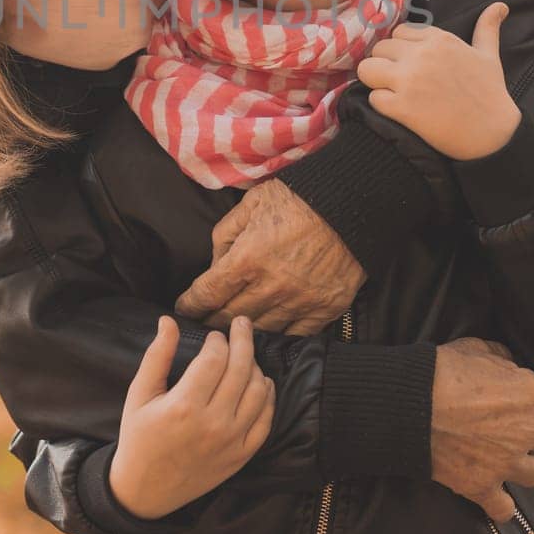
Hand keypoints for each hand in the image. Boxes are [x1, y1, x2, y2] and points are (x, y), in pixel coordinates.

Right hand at [109, 316, 275, 519]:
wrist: (145, 491)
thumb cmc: (138, 438)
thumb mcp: (139, 395)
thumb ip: (156, 355)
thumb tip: (168, 320)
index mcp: (184, 406)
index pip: (215, 359)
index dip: (218, 339)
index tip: (214, 334)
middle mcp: (213, 424)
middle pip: (241, 369)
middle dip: (244, 339)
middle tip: (242, 323)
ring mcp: (231, 442)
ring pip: (258, 392)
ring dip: (256, 366)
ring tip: (247, 355)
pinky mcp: (241, 456)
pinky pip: (266, 421)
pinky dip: (268, 397)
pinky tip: (262, 383)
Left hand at [175, 179, 364, 333]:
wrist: (350, 202)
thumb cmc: (297, 198)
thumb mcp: (250, 205)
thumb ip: (225, 236)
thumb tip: (215, 265)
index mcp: (248, 258)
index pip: (208, 293)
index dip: (190, 305)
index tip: (183, 309)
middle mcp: (271, 286)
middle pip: (230, 316)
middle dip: (211, 322)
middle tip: (202, 325)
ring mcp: (299, 300)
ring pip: (260, 329)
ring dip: (242, 332)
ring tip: (231, 333)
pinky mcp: (324, 308)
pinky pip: (294, 334)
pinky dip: (278, 335)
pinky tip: (268, 334)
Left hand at [355, 4, 521, 160]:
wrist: (493, 133)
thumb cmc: (490, 94)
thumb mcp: (489, 55)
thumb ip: (487, 28)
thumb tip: (500, 5)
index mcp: (439, 40)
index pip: (399, 32)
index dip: (401, 49)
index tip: (412, 64)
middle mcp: (421, 55)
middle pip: (380, 49)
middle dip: (386, 64)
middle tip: (401, 82)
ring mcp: (410, 81)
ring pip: (367, 69)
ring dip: (376, 81)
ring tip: (392, 92)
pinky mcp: (402, 107)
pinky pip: (373, 98)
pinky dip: (382, 105)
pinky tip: (398, 110)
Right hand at [430, 338, 533, 521]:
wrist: (410, 403)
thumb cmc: (443, 370)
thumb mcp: (476, 348)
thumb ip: (502, 358)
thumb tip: (510, 365)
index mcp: (531, 395)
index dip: (533, 400)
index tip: (517, 400)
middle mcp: (527, 432)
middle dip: (531, 432)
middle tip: (508, 426)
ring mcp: (506, 463)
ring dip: (523, 465)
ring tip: (505, 458)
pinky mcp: (483, 486)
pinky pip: (503, 508)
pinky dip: (500, 505)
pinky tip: (495, 496)